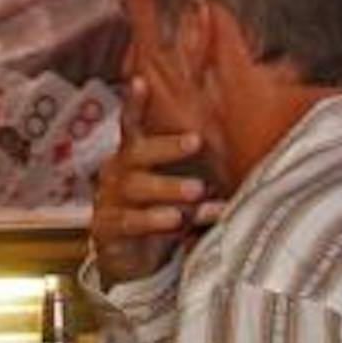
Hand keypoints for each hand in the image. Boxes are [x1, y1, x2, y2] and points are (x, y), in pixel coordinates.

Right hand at [89, 83, 208, 282]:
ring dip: (169, 187)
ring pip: (136, 187)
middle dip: (167, 146)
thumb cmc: (158, 215)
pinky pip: (133, 221)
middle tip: (196, 140)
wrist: (129, 262)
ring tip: (196, 190)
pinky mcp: (107, 227)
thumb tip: (235, 166)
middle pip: (136, 152)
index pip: (131, 125)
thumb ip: (196, 177)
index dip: (134, 103)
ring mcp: (108, 199)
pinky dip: (158, 220)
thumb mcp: (176, 191)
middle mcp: (115, 172)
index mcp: (131, 157)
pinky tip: (179, 222)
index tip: (141, 80)